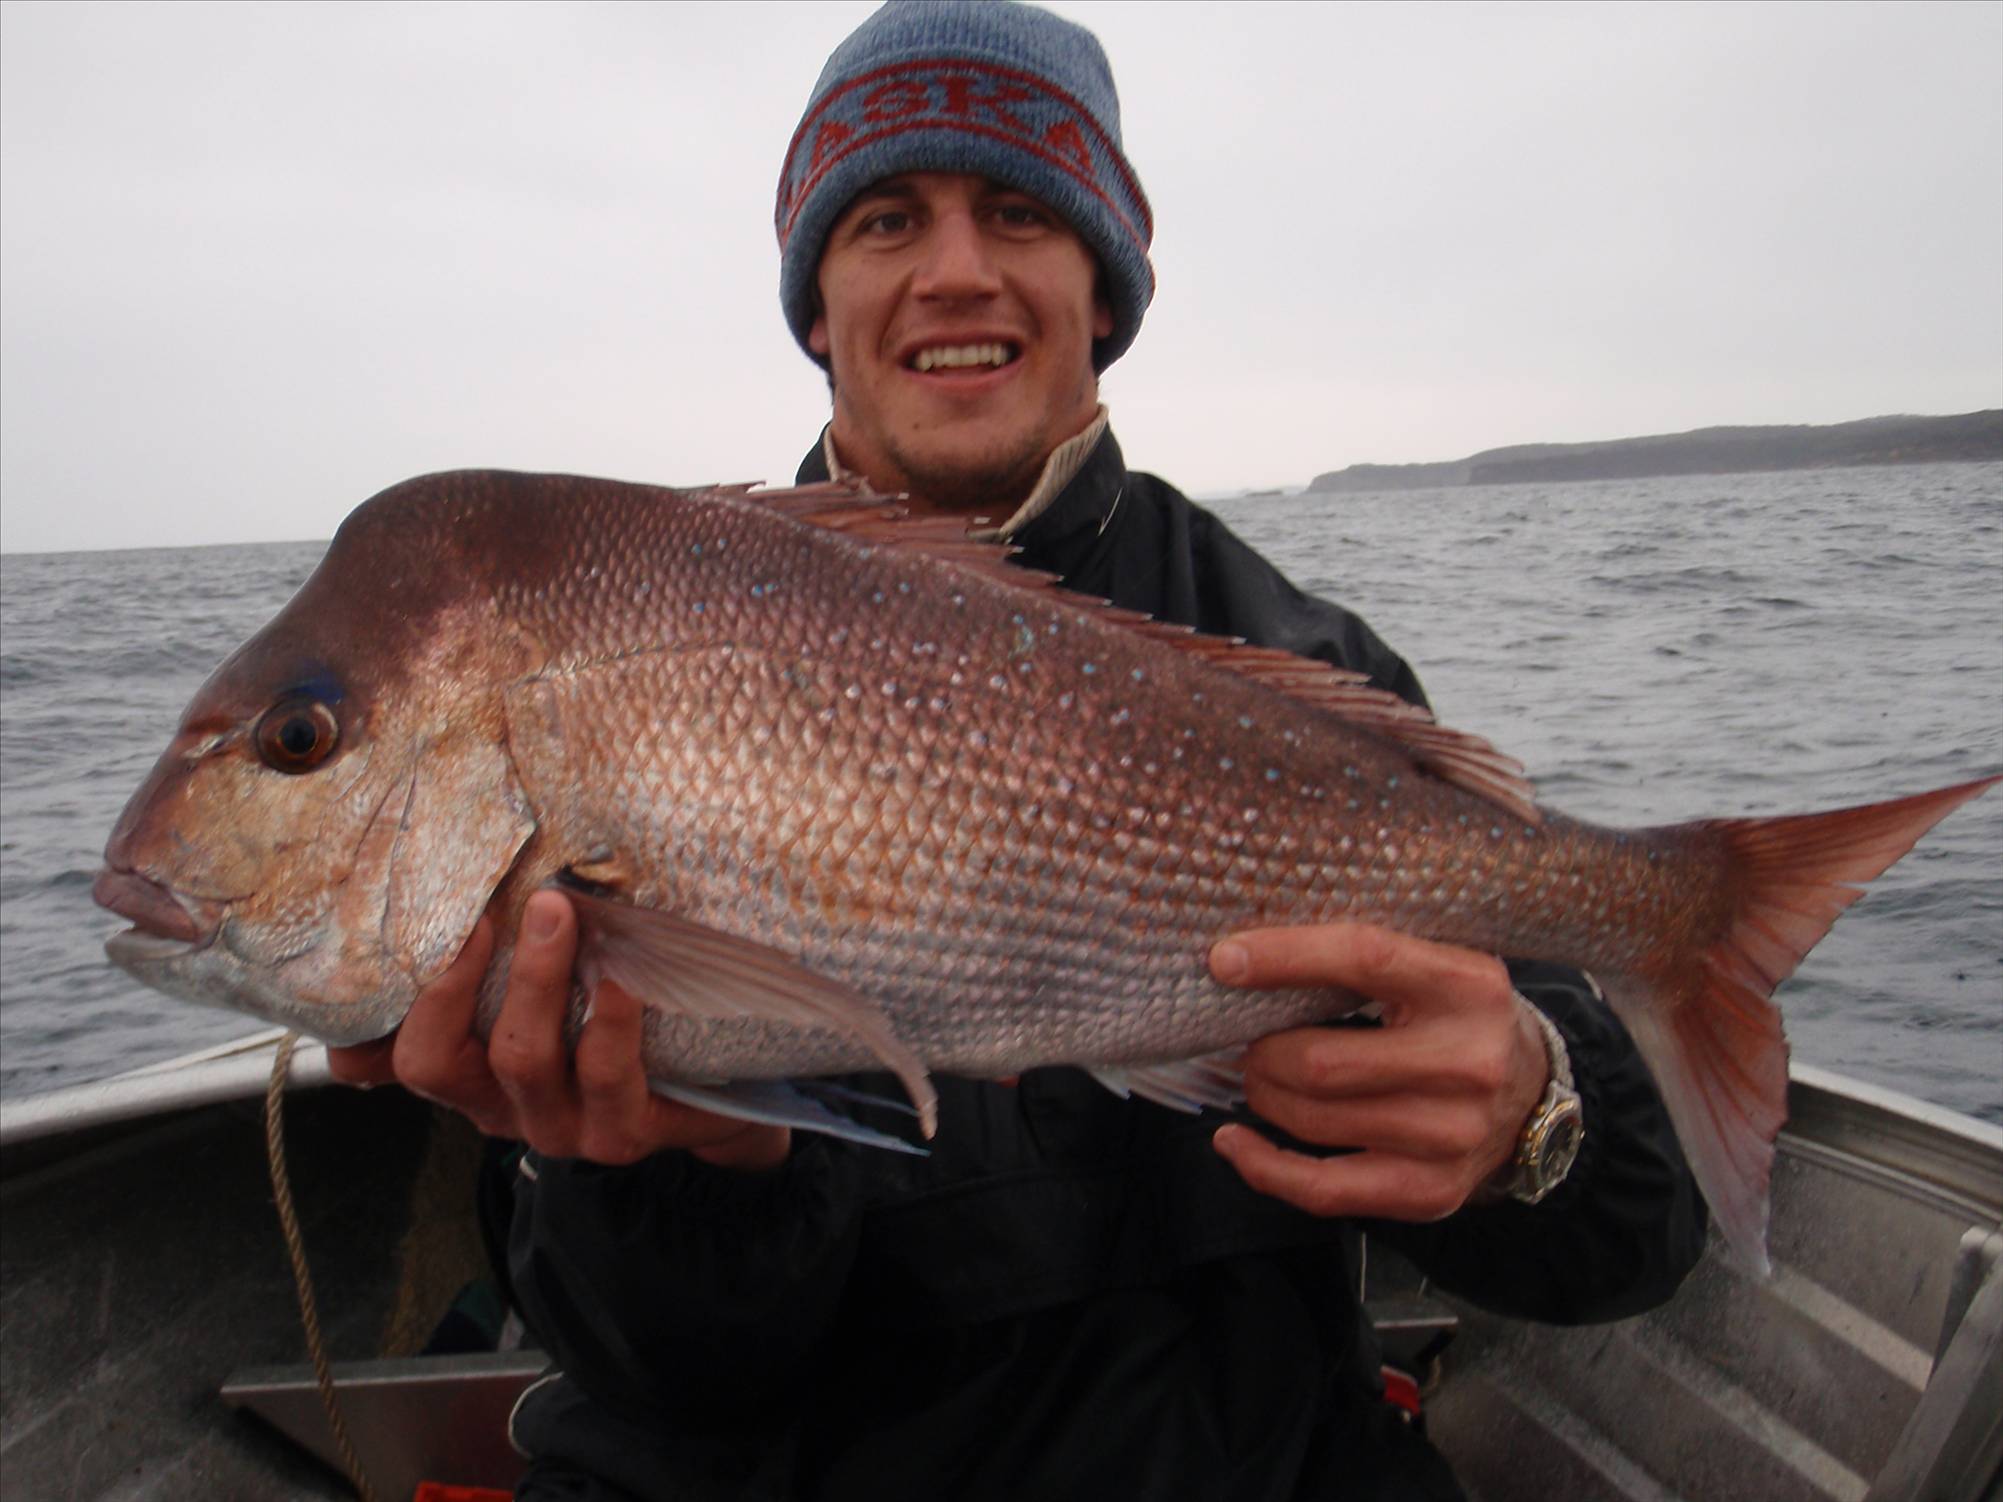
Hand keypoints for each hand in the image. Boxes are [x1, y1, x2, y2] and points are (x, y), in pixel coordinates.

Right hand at [325, 890, 789, 1170]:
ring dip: (539, 981)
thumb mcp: (553, 1003)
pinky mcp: (625, 1133)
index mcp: (478, 1080)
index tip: (464, 920)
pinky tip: (624, 973)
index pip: (414, 1058)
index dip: (423, 995)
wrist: (714, 1090)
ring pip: (526, 1063)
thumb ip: (502, 969)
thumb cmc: (616, 1028)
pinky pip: (607, 1075)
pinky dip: (611, 1018)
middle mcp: (510, 1112)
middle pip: (451, 1060)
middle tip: (529, 900)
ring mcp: (565, 1130)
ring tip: (567, 913)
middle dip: (472, 973)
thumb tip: (481, 894)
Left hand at [1206, 922, 1547, 1221]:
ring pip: (1314, 1121)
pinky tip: (1236, 1142)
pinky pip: (1323, 1189)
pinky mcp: (1431, 1191)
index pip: (1365, 958)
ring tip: (1260, 1076)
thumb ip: (1363, 957)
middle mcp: (1469, 1064)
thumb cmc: (1457, 1019)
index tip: (1226, 960)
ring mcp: (1452, 1136)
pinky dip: (1264, 1166)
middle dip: (1264, 1051)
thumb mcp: (1435, 967)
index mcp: (1468, 988)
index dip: (1286, 958)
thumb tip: (1249, 956)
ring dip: (1264, 1095)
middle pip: (1322, 1063)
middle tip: (1251, 1040)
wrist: (1530, 1097)